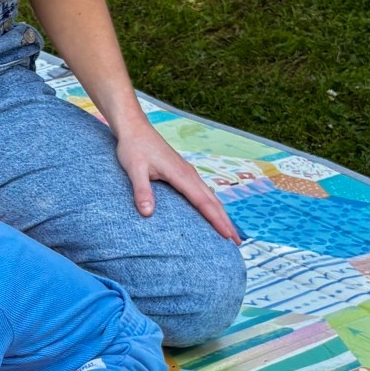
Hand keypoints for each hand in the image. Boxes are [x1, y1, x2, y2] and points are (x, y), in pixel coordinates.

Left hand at [115, 117, 239, 242]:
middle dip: (226, 222)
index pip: (204, 202)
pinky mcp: (183, 172)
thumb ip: (142, 191)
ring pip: (210, 197)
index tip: (228, 236)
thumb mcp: (134, 170)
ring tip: (229, 232)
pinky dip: (211, 205)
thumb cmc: (133, 148)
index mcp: (181, 175)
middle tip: (236, 242)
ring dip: (221, 214)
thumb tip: (147, 213)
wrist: (134, 128)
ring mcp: (188, 173)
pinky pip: (202, 192)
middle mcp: (189, 174)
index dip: (217, 220)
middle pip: (213, 201)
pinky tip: (211, 213)